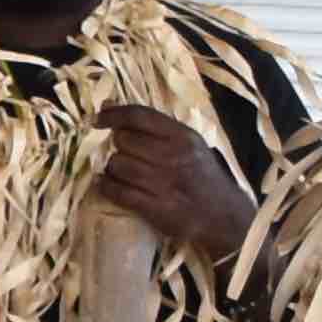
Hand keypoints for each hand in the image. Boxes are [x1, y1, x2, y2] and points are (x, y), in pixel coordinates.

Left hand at [91, 103, 256, 269]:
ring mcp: (163, 183)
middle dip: (117, 145)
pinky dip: (106, 186)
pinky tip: (105, 184)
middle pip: (124, 141)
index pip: (139, 116)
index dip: (114, 114)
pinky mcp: (155, 207)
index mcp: (182, 137)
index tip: (99, 118)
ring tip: (119, 171)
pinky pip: (118, 192)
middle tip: (124, 153)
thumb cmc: (202, 175)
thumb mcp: (190, 144)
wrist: (223, 215)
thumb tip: (109, 105)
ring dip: (112, 167)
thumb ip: (155, 127)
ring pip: (117, 165)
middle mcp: (173, 157)